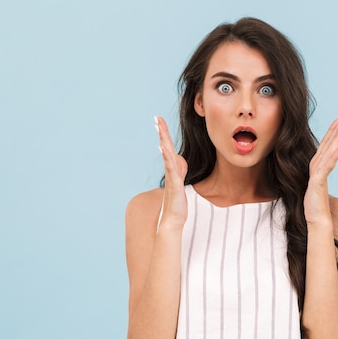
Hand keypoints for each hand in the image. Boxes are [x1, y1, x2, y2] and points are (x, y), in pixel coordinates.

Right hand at [155, 116, 187, 230]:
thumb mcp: (180, 183)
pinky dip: (166, 157)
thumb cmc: (176, 204)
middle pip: (166, 147)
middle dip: (162, 132)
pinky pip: (171, 169)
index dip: (165, 134)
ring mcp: (171, 177)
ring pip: (167, 155)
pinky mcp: (174, 185)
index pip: (169, 148)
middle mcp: (170, 171)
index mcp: (173, 169)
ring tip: (159, 127)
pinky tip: (163, 147)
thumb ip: (179, 170)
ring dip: (163, 140)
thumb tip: (179, 159)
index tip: (161, 120)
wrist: (172, 221)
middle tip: (157, 117)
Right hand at [304, 116, 337, 225]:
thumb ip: (323, 173)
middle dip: (336, 130)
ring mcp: (316, 174)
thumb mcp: (321, 184)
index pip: (326, 145)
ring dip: (336, 138)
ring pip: (328, 152)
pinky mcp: (317, 182)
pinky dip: (334, 157)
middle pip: (327, 144)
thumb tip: (328, 167)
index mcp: (318, 166)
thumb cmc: (317, 203)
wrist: (316, 218)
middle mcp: (316, 167)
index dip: (333, 131)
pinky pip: (327, 167)